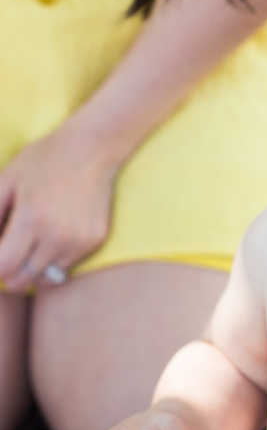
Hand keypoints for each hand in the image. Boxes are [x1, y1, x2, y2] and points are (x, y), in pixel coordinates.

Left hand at [0, 124, 118, 291]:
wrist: (92, 149)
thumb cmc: (43, 160)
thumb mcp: (6, 180)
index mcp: (31, 219)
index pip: (5, 266)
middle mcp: (57, 236)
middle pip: (24, 280)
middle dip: (10, 275)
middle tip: (7, 260)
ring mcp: (79, 241)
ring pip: (47, 278)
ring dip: (32, 271)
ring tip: (29, 250)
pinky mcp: (95, 241)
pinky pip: (67, 266)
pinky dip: (54, 261)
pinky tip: (53, 238)